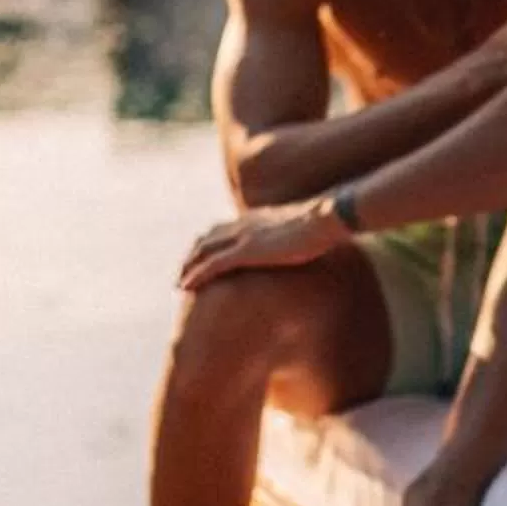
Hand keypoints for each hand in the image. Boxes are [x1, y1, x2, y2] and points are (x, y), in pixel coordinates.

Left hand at [179, 196, 342, 293]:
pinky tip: (185, 287)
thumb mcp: (304, 231)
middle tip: (182, 274)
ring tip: (179, 284)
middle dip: (191, 257)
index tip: (199, 257)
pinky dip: (196, 275)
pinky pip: (213, 264)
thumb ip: (293, 237)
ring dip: (187, 267)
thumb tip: (302, 246)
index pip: (221, 230)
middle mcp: (243, 224)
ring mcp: (243, 236)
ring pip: (203, 251)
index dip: (207, 244)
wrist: (327, 218)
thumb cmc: (324, 225)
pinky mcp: (247, 251)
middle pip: (206, 240)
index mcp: (255, 218)